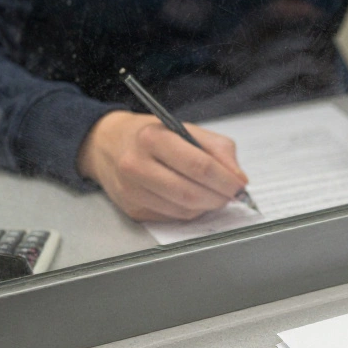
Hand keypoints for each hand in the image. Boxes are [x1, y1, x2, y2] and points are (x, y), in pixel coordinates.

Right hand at [77, 111, 247, 220]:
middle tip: (232, 194)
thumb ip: (219, 150)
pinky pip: (173, 218)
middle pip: (191, 193)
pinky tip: (194, 200)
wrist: (108, 145)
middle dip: (220, 197)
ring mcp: (132, 191)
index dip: (226, 179)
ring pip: (184, 210)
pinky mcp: (133, 209)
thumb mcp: (186, 130)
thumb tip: (239, 178)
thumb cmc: (153, 136)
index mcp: (153, 138)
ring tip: (214, 195)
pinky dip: (191, 212)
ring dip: (207, 206)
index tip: (240, 184)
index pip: (199, 166)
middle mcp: (137, 165)